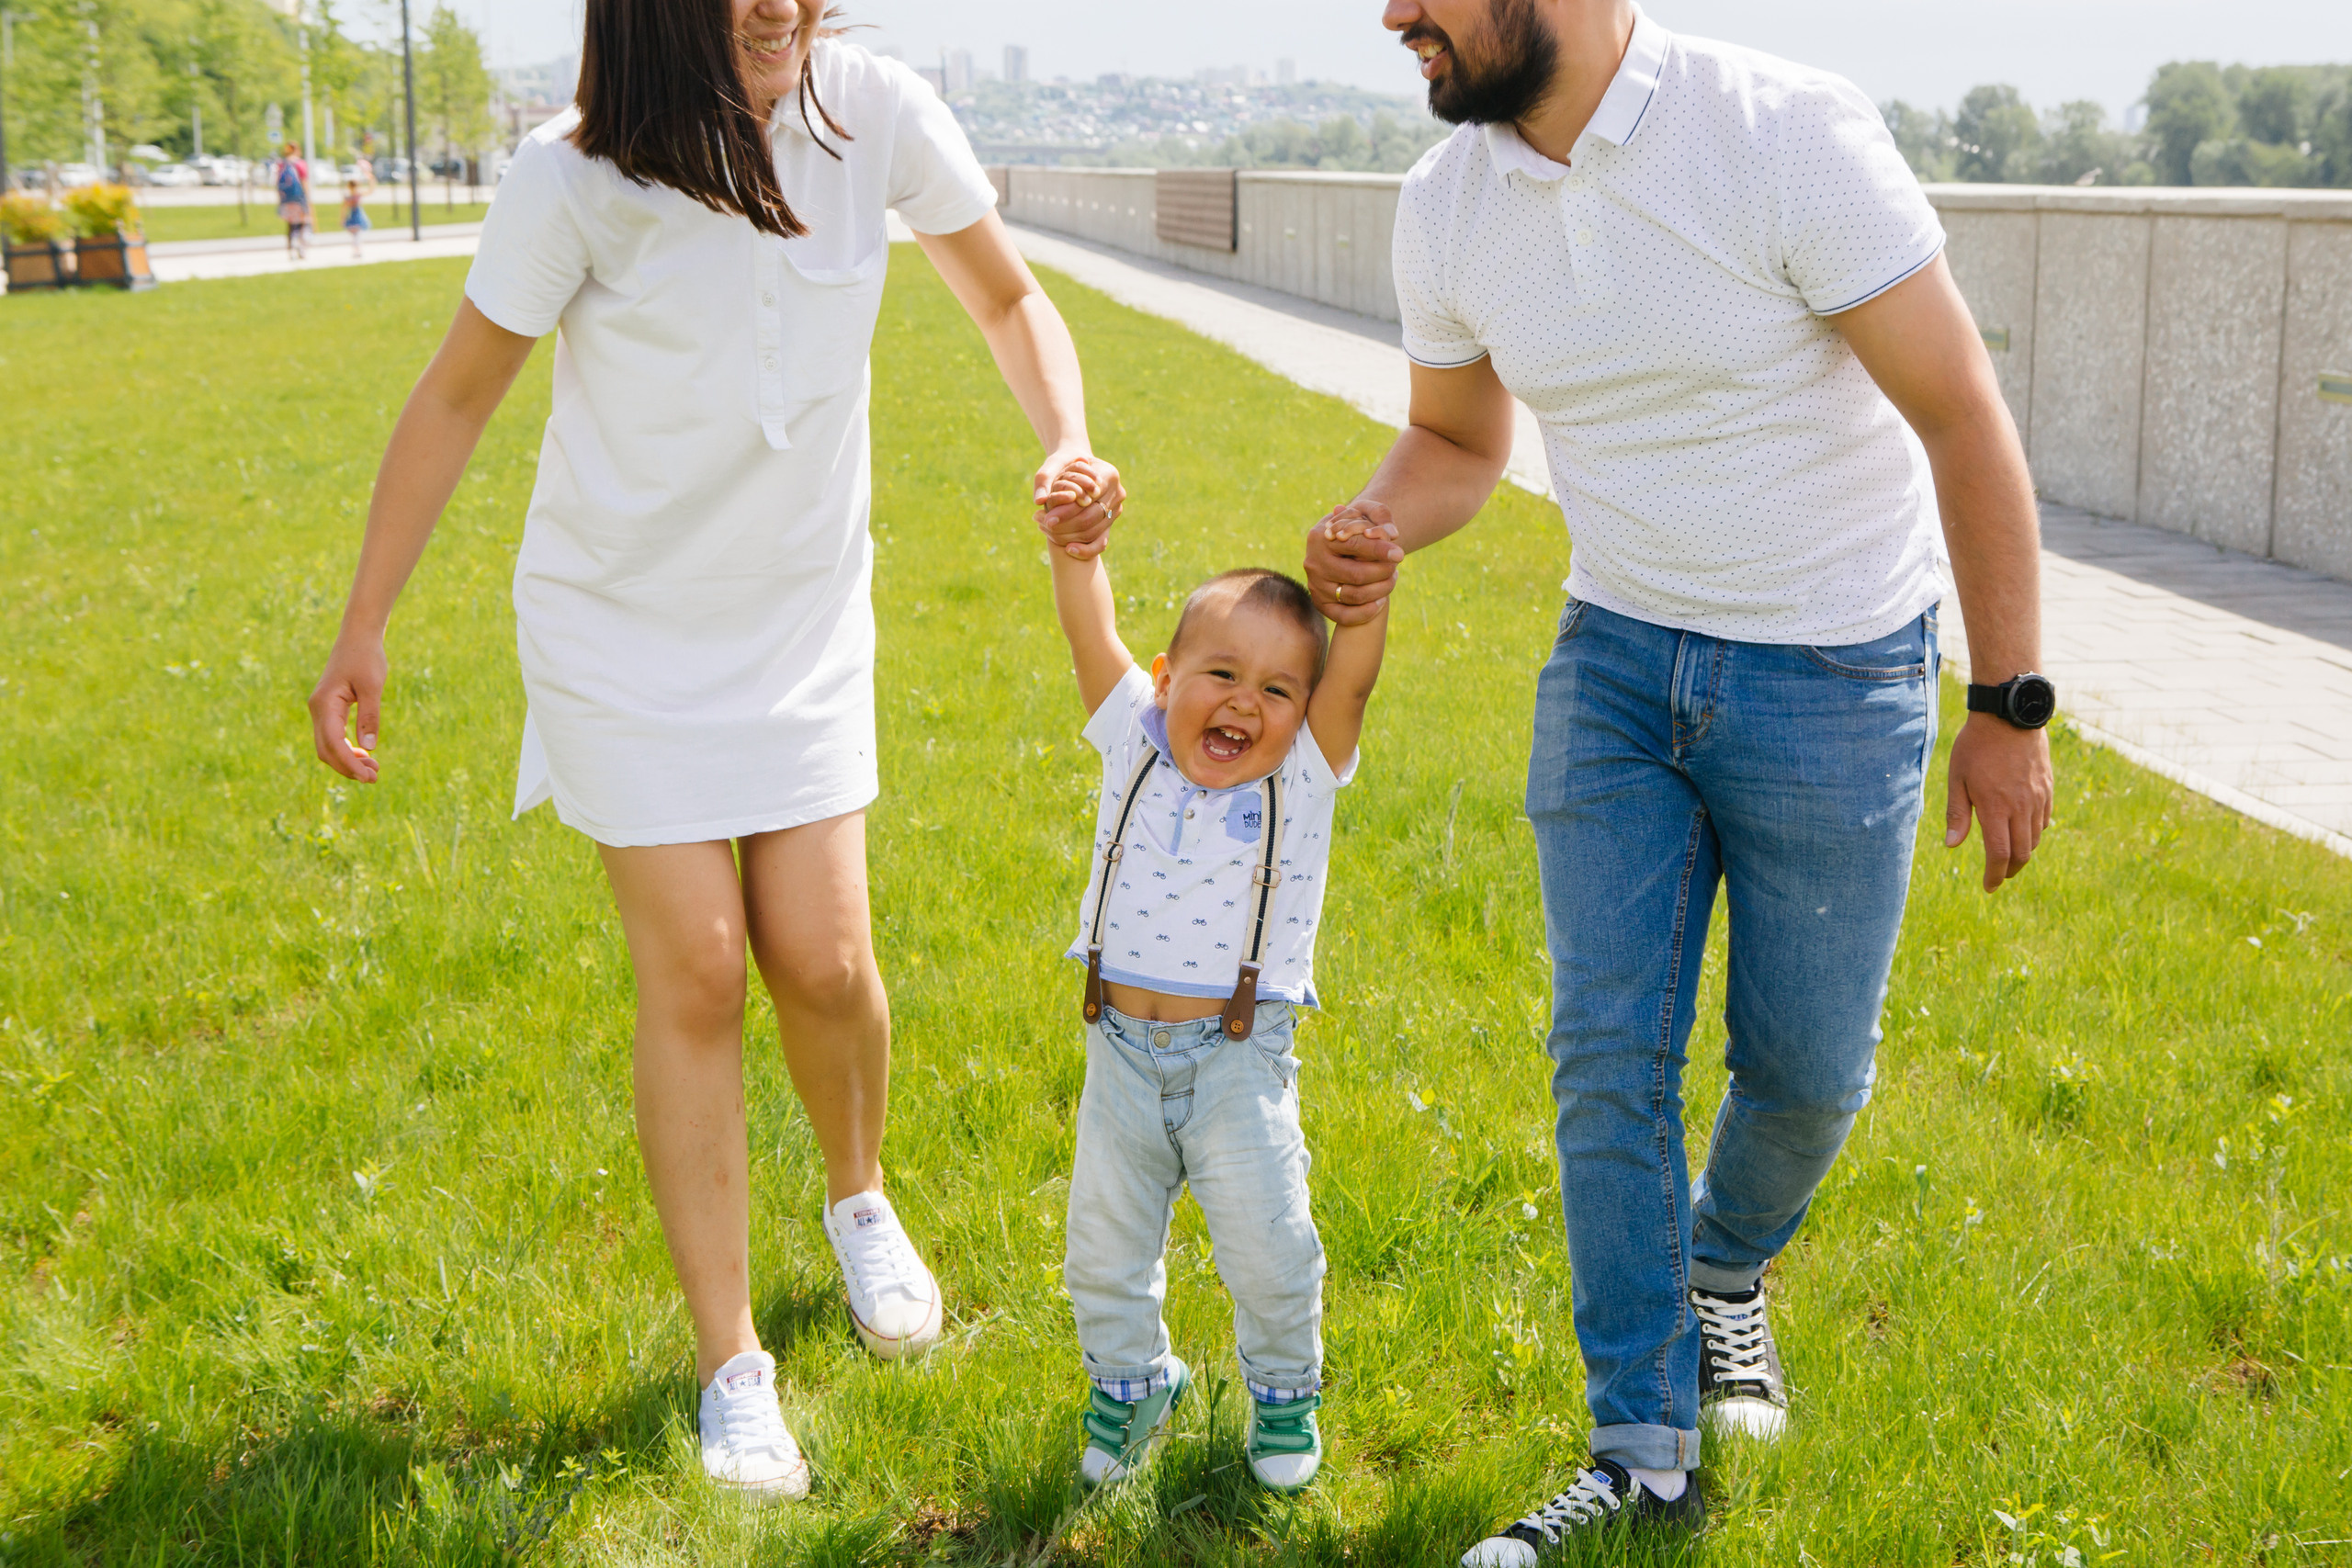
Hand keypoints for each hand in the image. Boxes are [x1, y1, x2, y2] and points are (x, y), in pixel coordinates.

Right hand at [309, 633, 387, 782]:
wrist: (358, 637)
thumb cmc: (366, 658)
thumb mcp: (372, 687)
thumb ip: (369, 716)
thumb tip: (368, 748)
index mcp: (325, 704)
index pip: (332, 744)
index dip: (348, 764)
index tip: (369, 777)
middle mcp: (318, 709)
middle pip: (326, 750)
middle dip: (348, 768)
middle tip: (375, 778)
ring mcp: (321, 710)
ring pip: (328, 745)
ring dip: (348, 761)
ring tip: (374, 770)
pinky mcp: (329, 709)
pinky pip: (333, 736)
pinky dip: (346, 749)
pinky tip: (365, 756)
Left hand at [1033, 452, 1124, 559]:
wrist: (1077, 467)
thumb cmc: (1064, 463)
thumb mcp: (1052, 465)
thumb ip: (1044, 481)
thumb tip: (1039, 501)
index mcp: (1109, 474)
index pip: (1088, 499)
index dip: (1067, 511)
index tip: (1047, 518)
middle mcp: (1118, 493)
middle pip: (1091, 517)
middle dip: (1066, 525)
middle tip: (1045, 526)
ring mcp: (1117, 509)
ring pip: (1093, 531)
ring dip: (1070, 536)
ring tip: (1047, 531)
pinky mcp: (1111, 521)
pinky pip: (1101, 542)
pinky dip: (1085, 549)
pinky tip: (1068, 549)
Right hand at [1303, 500, 1402, 625]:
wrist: (1338, 548)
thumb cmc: (1356, 528)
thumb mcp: (1364, 512)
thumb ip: (1380, 515)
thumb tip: (1392, 534)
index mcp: (1321, 537)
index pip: (1353, 545)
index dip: (1379, 550)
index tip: (1400, 554)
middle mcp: (1314, 563)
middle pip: (1356, 574)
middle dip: (1383, 572)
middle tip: (1396, 568)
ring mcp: (1316, 585)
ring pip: (1354, 596)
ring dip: (1381, 590)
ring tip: (1392, 579)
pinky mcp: (1320, 604)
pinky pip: (1344, 616)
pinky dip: (1366, 612)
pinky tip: (1382, 601)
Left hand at [1944, 714, 2053, 891]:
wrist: (2010, 716)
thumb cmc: (1976, 746)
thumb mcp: (1958, 778)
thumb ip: (1957, 813)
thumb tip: (1952, 845)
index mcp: (1995, 808)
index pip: (1999, 854)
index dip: (1995, 875)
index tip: (1989, 887)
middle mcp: (2021, 807)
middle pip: (2022, 853)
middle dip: (2010, 870)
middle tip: (1999, 876)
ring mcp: (2038, 798)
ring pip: (2035, 839)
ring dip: (2024, 854)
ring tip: (2010, 857)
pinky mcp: (2048, 788)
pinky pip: (2044, 820)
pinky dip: (2034, 833)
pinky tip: (2024, 833)